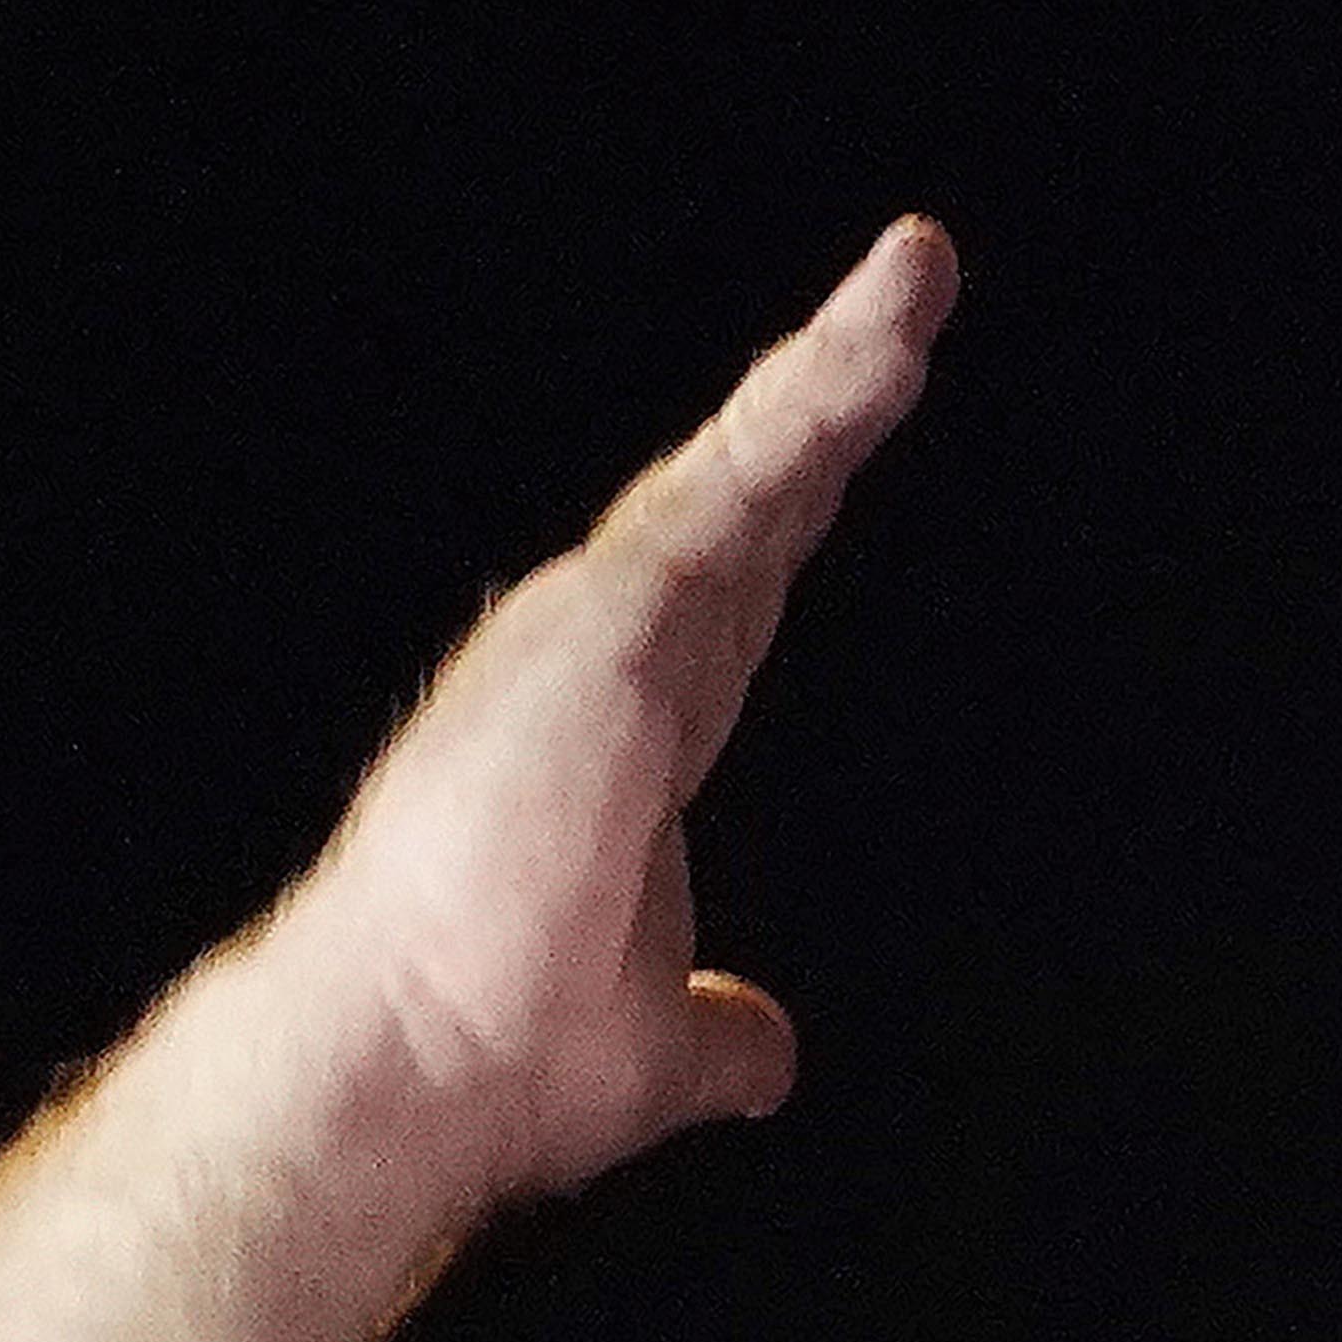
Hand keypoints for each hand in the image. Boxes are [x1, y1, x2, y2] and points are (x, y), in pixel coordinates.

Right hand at [238, 217, 960, 1214]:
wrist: (419, 1071)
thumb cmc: (500, 1056)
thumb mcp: (659, 1044)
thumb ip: (716, 1034)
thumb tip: (769, 1057)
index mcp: (630, 730)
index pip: (738, 588)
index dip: (798, 502)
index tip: (858, 422)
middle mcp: (606, 656)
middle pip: (752, 493)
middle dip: (829, 388)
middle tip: (915, 279)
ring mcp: (598, 627)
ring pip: (747, 464)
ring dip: (837, 364)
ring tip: (922, 270)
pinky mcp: (607, 622)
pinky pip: (735, 492)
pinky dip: (809, 413)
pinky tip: (881, 350)